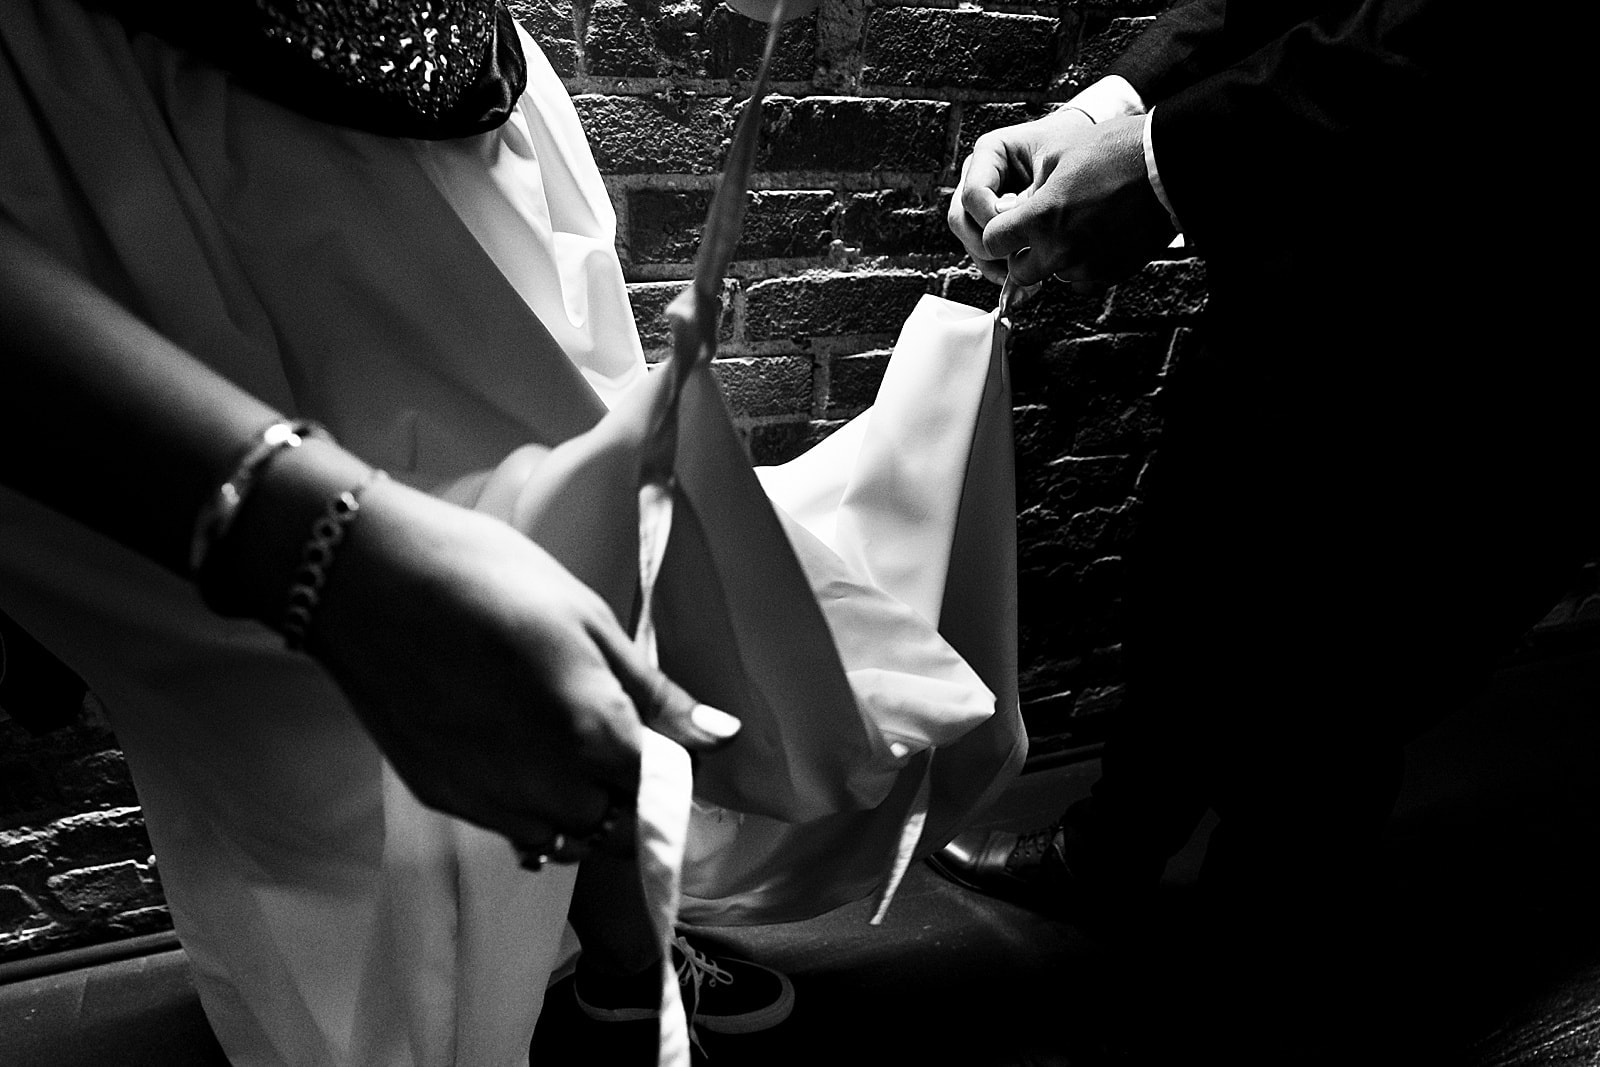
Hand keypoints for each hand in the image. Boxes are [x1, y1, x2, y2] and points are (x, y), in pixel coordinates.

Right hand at [305, 477, 738, 857]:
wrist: (368, 580)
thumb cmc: (490, 578)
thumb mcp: (588, 619)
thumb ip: (655, 693)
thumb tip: (721, 735)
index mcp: (595, 735)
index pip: (662, 794)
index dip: (674, 776)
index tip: (672, 751)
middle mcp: (548, 787)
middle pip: (617, 830)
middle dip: (634, 802)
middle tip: (625, 749)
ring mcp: (490, 801)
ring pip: (565, 841)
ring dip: (586, 815)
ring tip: (575, 756)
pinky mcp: (444, 798)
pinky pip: (512, 832)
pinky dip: (535, 813)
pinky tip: (526, 764)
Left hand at [950, 109, 1175, 288]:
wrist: (1168, 167)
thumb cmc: (1117, 152)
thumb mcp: (1057, 155)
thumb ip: (1027, 190)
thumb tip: (1011, 210)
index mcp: (1040, 218)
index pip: (992, 243)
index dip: (997, 232)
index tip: (1006, 226)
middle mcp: (1060, 250)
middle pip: (1019, 272)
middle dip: (1021, 254)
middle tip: (1036, 233)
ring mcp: (1087, 266)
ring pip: (1052, 276)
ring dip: (1054, 259)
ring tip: (1074, 228)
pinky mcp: (1110, 274)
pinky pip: (1082, 282)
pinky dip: (1082, 266)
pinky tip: (1094, 240)